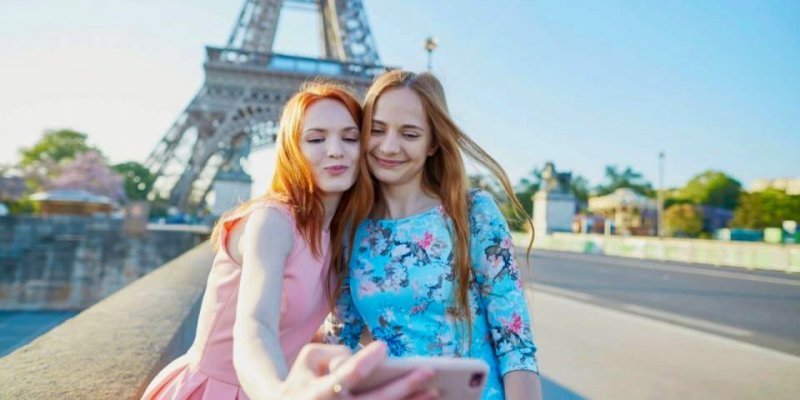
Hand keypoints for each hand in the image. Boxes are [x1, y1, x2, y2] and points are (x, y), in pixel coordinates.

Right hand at [278, 341, 438, 399]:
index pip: (345, 376)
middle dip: (403, 386)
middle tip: (429, 371)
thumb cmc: (303, 380)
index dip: (365, 362)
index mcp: (317, 392)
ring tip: (434, 391)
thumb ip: (334, 352)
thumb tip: (364, 358)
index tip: (383, 347)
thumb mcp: (308, 359)